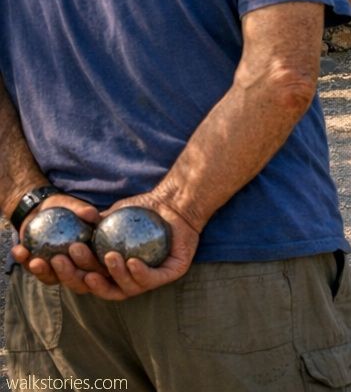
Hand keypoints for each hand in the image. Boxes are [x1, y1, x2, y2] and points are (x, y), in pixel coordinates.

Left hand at [11, 192, 102, 285]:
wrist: (43, 209)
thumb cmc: (67, 208)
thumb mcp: (75, 206)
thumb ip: (84, 210)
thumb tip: (92, 215)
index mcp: (98, 255)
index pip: (100, 266)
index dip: (92, 263)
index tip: (77, 248)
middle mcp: (82, 267)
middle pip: (79, 281)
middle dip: (69, 273)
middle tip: (58, 258)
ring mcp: (61, 271)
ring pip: (56, 280)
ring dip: (45, 273)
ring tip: (36, 262)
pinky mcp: (43, 270)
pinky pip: (36, 271)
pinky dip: (26, 261)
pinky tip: (20, 251)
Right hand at [26, 195, 198, 300]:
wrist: (175, 198)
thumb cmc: (140, 207)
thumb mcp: (106, 217)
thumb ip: (84, 229)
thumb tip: (51, 236)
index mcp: (107, 271)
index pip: (78, 278)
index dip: (57, 274)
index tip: (39, 260)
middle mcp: (125, 279)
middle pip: (95, 288)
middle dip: (77, 276)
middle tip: (66, 259)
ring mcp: (149, 279)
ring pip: (124, 289)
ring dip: (111, 274)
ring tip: (107, 257)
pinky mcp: (172, 273)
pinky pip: (152, 279)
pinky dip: (138, 273)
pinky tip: (129, 261)